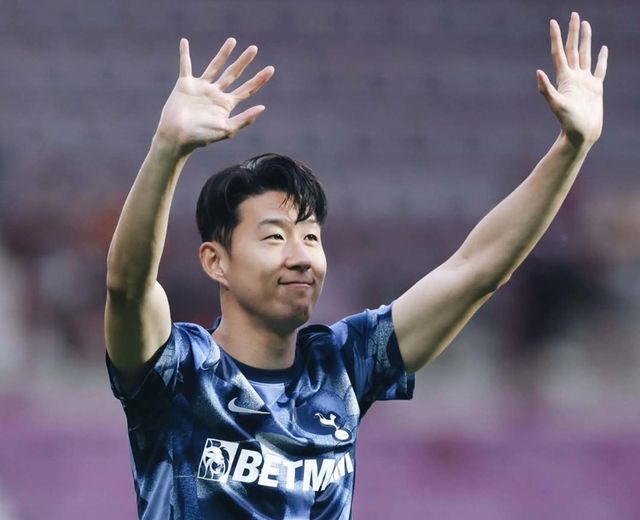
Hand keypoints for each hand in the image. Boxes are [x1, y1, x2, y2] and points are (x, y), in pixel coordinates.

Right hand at [156, 38, 274, 154]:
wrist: (177, 136)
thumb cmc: (201, 137)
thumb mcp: (227, 130)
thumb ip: (245, 119)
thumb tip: (263, 107)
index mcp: (226, 105)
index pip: (247, 89)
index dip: (259, 80)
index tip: (271, 69)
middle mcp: (215, 94)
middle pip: (233, 74)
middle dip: (244, 61)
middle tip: (254, 48)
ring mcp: (201, 88)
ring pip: (215, 66)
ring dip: (224, 53)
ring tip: (233, 41)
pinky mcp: (185, 84)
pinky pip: (185, 65)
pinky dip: (184, 54)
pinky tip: (184, 42)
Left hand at [537, 12, 607, 148]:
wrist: (580, 135)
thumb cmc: (568, 123)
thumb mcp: (556, 105)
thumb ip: (546, 89)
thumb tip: (537, 72)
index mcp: (564, 79)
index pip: (559, 53)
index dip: (556, 37)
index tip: (553, 22)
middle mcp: (573, 77)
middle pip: (573, 49)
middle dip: (572, 32)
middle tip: (574, 14)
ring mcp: (585, 81)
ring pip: (586, 55)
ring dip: (586, 40)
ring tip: (585, 24)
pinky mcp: (595, 88)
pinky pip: (599, 69)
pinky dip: (601, 58)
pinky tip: (603, 48)